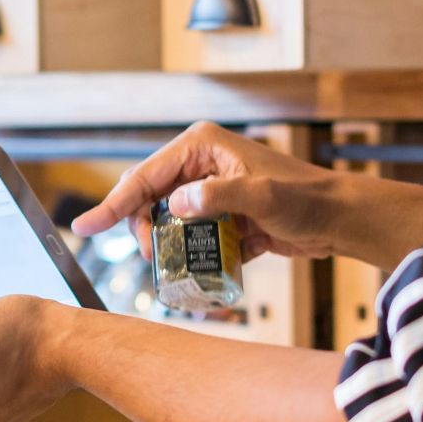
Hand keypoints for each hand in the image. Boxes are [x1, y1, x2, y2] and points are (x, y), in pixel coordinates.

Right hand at [71, 122, 345, 262]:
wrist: (339, 220)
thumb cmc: (305, 200)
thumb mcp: (262, 196)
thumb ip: (218, 196)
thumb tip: (177, 204)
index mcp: (202, 146)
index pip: (145, 175)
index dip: (113, 203)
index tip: (83, 227)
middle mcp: (202, 164)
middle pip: (150, 198)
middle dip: (143, 229)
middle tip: (151, 257)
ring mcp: (212, 190)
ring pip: (170, 221)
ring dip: (167, 246)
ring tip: (172, 268)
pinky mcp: (223, 215)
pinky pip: (193, 236)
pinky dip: (190, 256)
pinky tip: (194, 275)